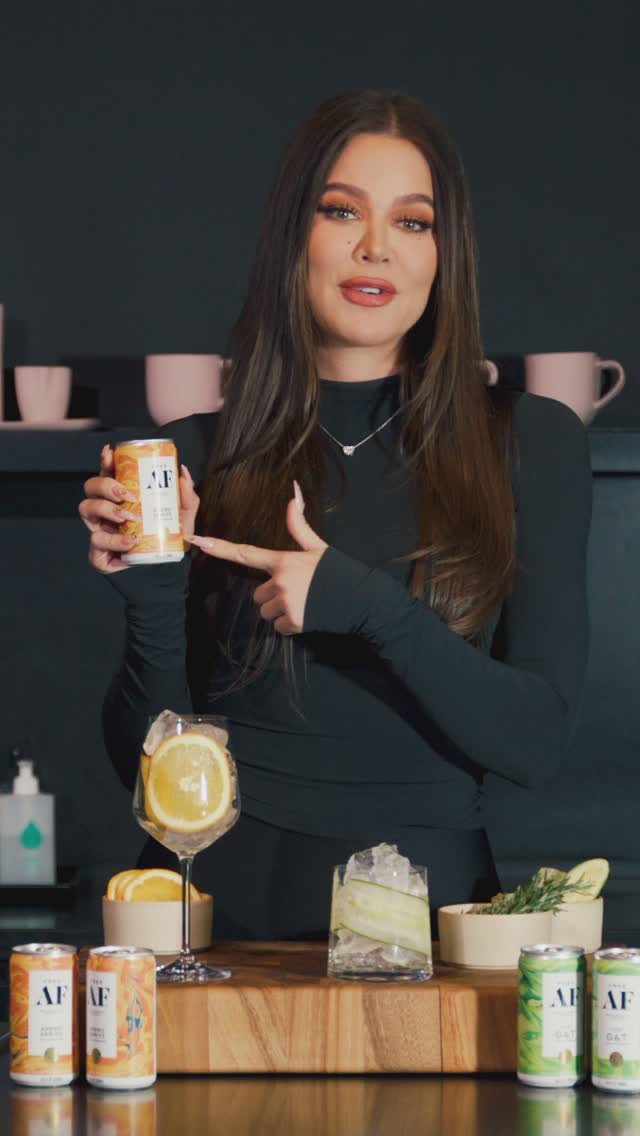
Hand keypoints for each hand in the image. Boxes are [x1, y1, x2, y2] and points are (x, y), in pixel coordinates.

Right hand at [79, 445, 199, 573]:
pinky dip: (113, 540)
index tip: (110, 453)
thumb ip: (187, 497)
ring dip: (106, 509)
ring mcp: (99, 530)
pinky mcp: (99, 553)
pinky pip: (96, 542)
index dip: (105, 461)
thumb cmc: (168, 539)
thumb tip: (183, 473)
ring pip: (86, 509)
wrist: (165, 570)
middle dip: (105, 485)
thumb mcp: (183, 517)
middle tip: (126, 494)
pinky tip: (129, 542)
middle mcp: (105, 510)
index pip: (108, 473)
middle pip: (90, 487)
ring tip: (128, 518)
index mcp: (121, 497)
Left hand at [185, 482, 327, 634]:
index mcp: (283, 560)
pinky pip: (278, 626)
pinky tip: (307, 615)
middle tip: (296, 592)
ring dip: (279, 611)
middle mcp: (280, 581)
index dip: (220, 547)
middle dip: (272, 596)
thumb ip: (299, 527)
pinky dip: (289, 625)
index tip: (198, 542)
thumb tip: (292, 495)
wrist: (363, 600)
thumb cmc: (339, 572)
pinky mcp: (293, 622)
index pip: (245, 553)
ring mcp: (286, 603)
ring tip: (303, 603)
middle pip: (258, 594)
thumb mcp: (318, 547)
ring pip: (266, 611)